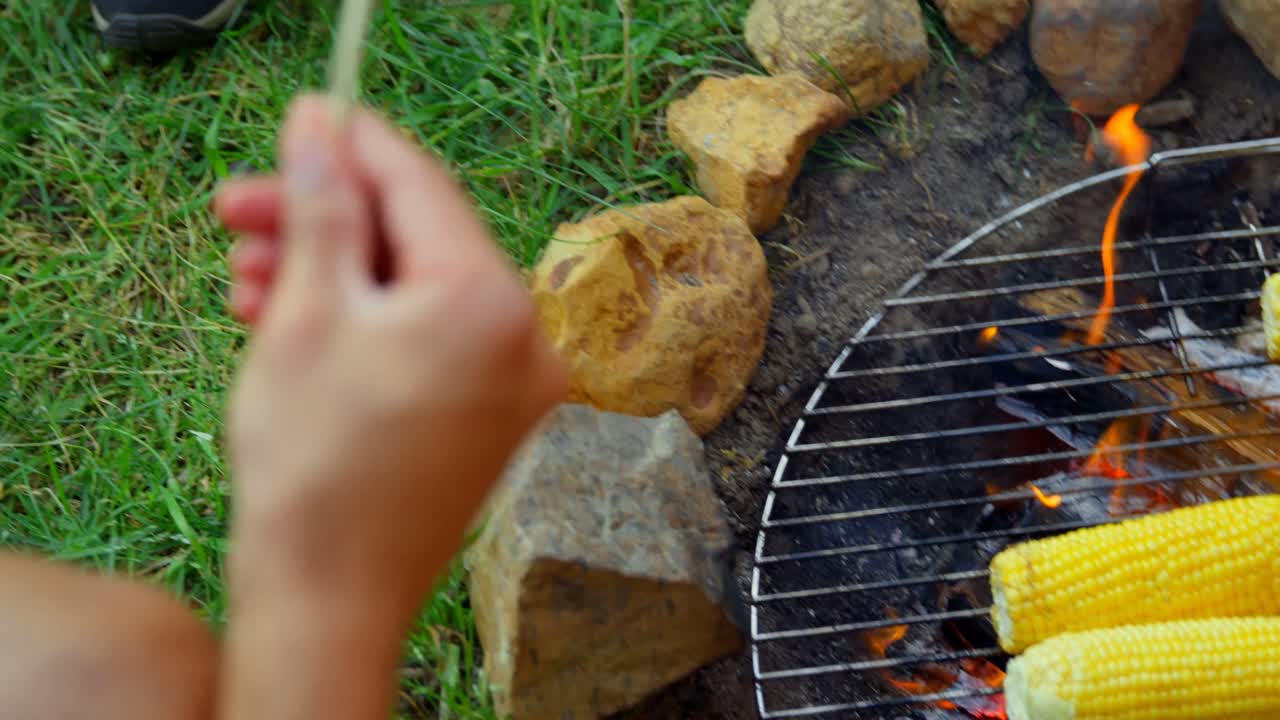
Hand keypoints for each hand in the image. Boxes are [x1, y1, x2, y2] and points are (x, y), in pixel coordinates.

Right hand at [212, 95, 564, 719]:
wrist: (331, 597)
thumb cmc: (314, 464)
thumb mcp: (305, 312)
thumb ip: (321, 207)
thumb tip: (320, 125)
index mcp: (491, 301)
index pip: (419, 186)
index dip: (352, 149)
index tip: (299, 126)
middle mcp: (526, 337)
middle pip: (417, 240)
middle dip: (325, 223)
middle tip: (243, 213)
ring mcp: (517, 382)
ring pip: (416, 292)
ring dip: (335, 275)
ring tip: (252, 280)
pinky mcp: (494, 415)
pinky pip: (431, 342)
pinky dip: (370, 325)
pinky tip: (295, 322)